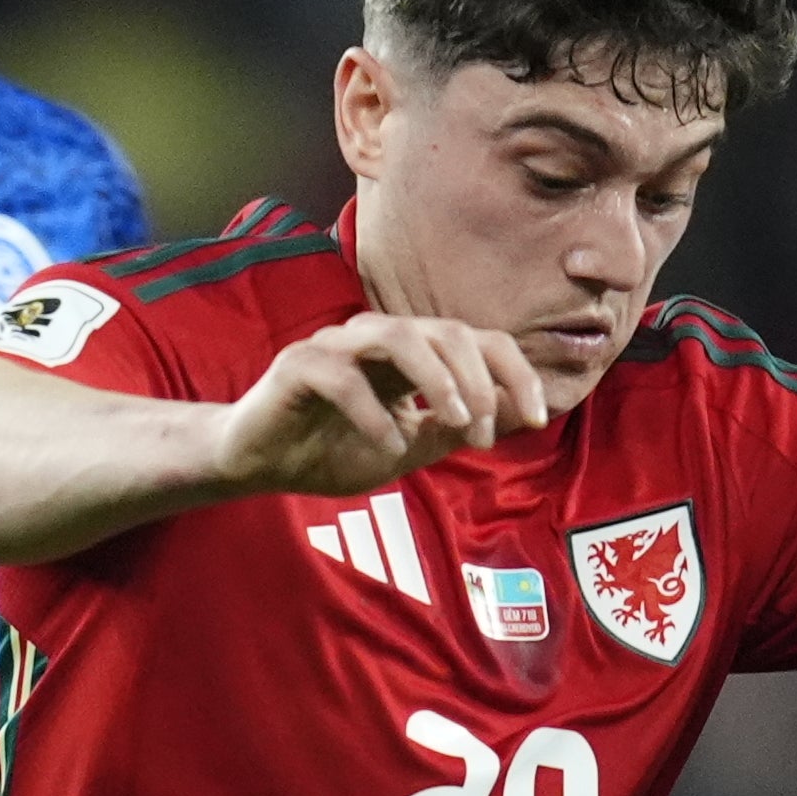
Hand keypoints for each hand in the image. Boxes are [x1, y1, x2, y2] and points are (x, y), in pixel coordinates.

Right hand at [212, 314, 552, 498]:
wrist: (259, 464)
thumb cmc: (330, 451)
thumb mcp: (407, 449)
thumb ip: (453, 430)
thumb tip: (517, 413)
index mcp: (411, 354)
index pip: (477, 341)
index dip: (514, 373)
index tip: (536, 418)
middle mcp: (379, 339)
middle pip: (447, 331)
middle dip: (478, 381)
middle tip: (485, 432)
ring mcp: (337, 346)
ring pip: (401, 336)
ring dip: (438, 379)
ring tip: (455, 423)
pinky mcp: (298, 364)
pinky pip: (344, 376)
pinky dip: (374, 411)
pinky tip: (389, 445)